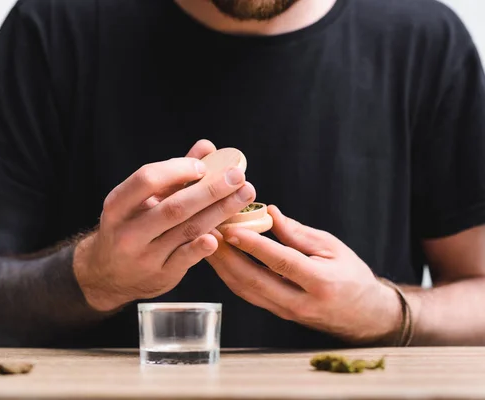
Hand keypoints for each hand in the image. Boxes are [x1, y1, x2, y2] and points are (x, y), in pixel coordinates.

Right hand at [74, 140, 256, 311]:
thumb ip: (173, 173)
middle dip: (210, 190)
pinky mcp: (161, 275)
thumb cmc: (131, 226)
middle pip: (174, 207)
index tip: (203, 166)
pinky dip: (201, 247)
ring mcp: (144, 256)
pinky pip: (185, 259)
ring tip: (244, 195)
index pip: (147, 179)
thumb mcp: (140, 201)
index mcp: (117, 205)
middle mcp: (127, 232)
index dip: (177, 169)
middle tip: (238, 177)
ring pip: (186, 230)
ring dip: (219, 211)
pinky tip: (218, 236)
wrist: (109, 273)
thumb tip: (207, 147)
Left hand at [206, 205, 400, 344]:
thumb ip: (298, 233)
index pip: (281, 262)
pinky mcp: (277, 314)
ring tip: (205, 242)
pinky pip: (248, 295)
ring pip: (246, 290)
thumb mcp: (332, 248)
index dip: (253, 245)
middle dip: (226, 256)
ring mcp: (287, 312)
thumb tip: (269, 213)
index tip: (230, 228)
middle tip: (207, 232)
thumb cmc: (352, 276)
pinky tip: (218, 259)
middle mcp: (301, 302)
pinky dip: (230, 276)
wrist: (364, 316)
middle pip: (254, 281)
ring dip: (222, 267)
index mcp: (321, 282)